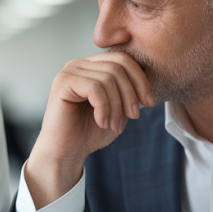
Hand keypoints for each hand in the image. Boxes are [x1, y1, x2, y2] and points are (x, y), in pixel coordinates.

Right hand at [27, 52, 153, 207]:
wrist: (67, 152)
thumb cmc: (90, 132)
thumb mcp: (118, 110)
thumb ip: (129, 92)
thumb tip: (147, 79)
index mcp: (93, 66)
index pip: (123, 59)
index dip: (141, 79)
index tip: (150, 103)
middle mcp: (80, 64)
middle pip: (118, 66)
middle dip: (131, 93)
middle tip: (134, 116)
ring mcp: (70, 71)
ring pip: (109, 78)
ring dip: (117, 105)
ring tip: (114, 125)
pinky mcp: (63, 82)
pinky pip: (95, 88)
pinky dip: (104, 108)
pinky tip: (102, 122)